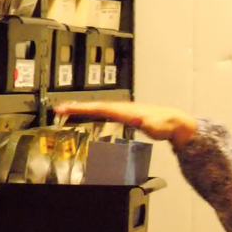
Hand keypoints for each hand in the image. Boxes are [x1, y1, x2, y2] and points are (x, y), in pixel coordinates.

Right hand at [52, 101, 197, 148]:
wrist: (173, 123)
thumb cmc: (165, 124)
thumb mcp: (156, 125)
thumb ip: (149, 123)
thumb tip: (142, 120)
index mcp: (125, 110)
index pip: (99, 108)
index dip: (83, 108)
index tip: (67, 107)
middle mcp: (122, 108)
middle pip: (95, 106)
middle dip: (76, 107)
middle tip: (58, 108)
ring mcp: (123, 111)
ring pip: (98, 108)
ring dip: (82, 109)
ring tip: (65, 110)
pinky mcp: (125, 116)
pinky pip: (104, 113)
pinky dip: (92, 113)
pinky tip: (87, 116)